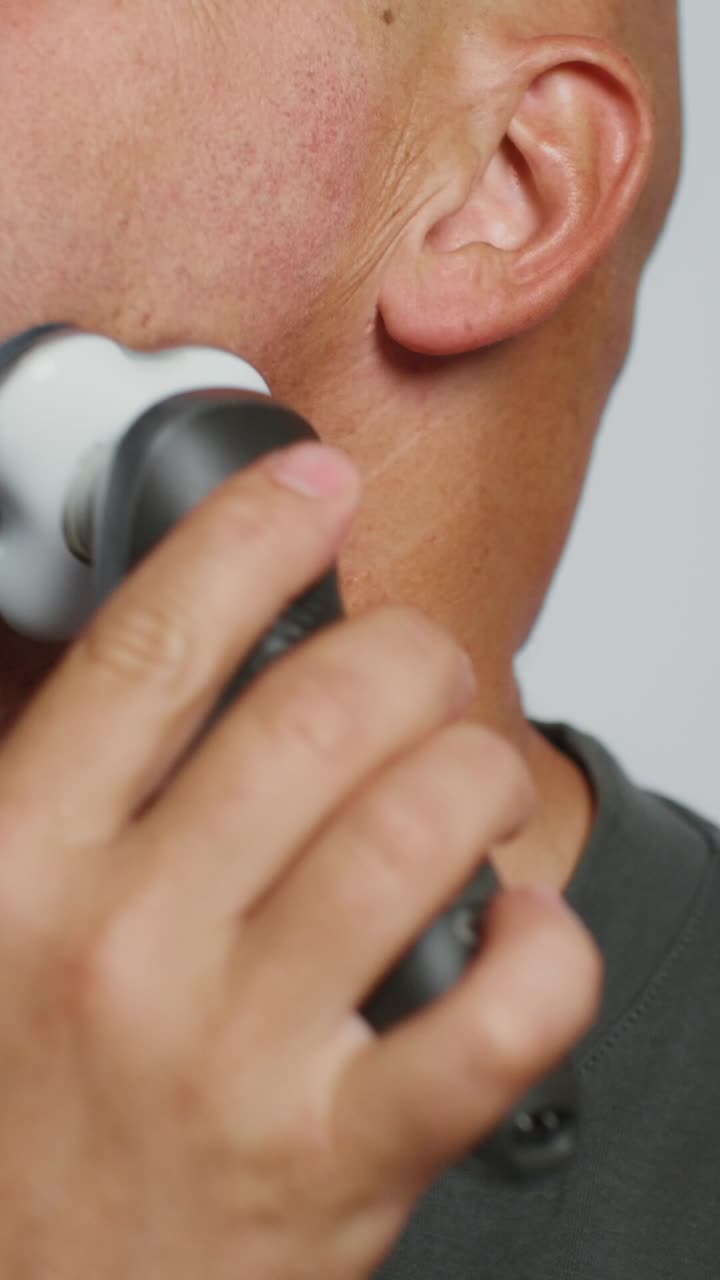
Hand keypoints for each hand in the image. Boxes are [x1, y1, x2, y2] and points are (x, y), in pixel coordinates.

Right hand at [0, 442, 601, 1277]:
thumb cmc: (17, 1114)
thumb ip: (45, 787)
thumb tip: (121, 656)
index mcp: (20, 866)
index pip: (153, 646)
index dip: (247, 533)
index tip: (309, 482)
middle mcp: (124, 947)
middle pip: (322, 711)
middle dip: (410, 658)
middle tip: (418, 673)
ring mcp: (234, 1056)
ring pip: (423, 828)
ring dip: (479, 778)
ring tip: (465, 788)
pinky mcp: (335, 1161)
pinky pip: (500, 1015)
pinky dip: (542, 950)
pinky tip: (512, 934)